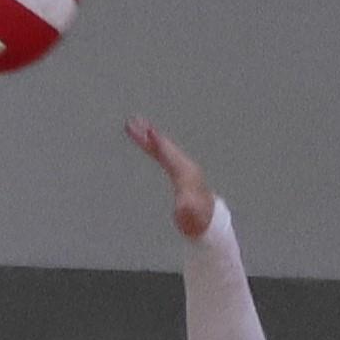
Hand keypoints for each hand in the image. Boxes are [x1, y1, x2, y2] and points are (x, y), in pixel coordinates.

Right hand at [124, 115, 214, 238]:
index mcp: (186, 173)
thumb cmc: (198, 218)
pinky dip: (152, 144)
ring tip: (133, 124)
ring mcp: (181, 167)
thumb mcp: (192, 216)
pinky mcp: (177, 170)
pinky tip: (145, 139)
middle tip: (133, 121)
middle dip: (148, 134)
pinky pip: (162, 153)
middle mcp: (184, 165)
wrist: (207, 218)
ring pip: (162, 147)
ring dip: (148, 136)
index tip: (149, 130)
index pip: (169, 154)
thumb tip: (184, 207)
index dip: (159, 144)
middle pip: (164, 145)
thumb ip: (187, 209)